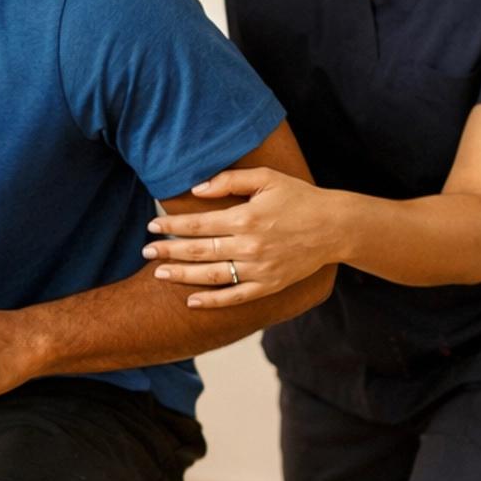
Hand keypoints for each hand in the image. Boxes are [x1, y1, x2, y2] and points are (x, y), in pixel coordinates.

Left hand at [144, 168, 344, 307]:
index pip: (198, 223)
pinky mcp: (269, 286)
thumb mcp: (267, 178)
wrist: (335, 226)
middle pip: (199, 251)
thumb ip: (230, 181)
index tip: (153, 225)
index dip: (172, 225)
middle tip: (146, 249)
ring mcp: (258, 270)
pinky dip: (212, 301)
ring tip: (158, 272)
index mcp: (245, 218)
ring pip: (211, 276)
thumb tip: (197, 189)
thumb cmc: (299, 198)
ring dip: (182, 275)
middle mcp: (249, 246)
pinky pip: (234, 297)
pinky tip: (191, 300)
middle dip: (169, 250)